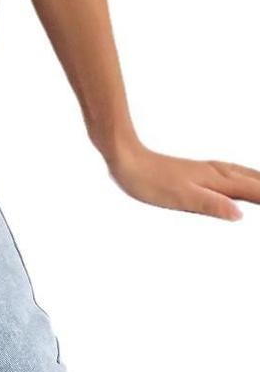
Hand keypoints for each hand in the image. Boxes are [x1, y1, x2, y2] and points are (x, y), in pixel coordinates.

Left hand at [106, 142, 259, 220]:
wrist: (125, 157)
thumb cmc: (149, 180)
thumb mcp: (179, 197)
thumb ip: (210, 205)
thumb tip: (239, 214)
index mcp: (219, 181)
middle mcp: (220, 173)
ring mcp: (211, 170)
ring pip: (250, 175)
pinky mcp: (201, 171)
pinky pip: (237, 174)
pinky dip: (253, 178)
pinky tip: (248, 181)